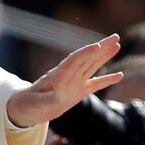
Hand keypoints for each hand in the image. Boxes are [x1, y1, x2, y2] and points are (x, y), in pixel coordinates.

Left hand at [6, 34, 122, 127]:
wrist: (25, 108)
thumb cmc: (27, 104)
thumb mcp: (34, 103)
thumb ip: (46, 100)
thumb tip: (57, 98)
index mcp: (58, 75)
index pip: (74, 61)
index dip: (85, 53)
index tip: (97, 46)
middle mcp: (68, 75)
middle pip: (87, 58)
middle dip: (101, 47)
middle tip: (115, 36)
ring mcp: (74, 82)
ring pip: (93, 66)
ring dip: (105, 56)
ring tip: (117, 45)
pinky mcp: (78, 92)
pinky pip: (95, 84)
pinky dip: (107, 79)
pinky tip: (120, 75)